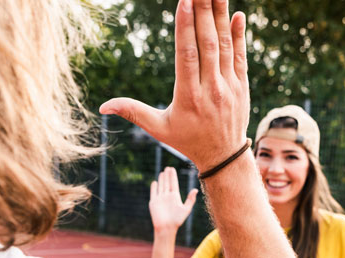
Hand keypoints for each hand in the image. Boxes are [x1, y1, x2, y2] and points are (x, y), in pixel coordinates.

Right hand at [100, 0, 248, 171]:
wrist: (223, 156)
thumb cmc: (187, 140)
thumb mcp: (158, 129)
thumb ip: (133, 112)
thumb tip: (102, 107)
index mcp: (189, 96)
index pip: (188, 55)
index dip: (187, 27)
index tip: (186, 2)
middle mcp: (211, 88)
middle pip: (208, 44)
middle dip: (203, 13)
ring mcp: (229, 86)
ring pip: (225, 46)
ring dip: (221, 17)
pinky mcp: (242, 86)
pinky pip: (241, 56)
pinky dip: (239, 35)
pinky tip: (238, 15)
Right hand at [149, 167, 197, 234]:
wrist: (166, 228)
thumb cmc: (177, 220)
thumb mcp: (186, 209)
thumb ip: (190, 199)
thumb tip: (195, 190)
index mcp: (175, 196)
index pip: (174, 183)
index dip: (173, 176)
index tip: (172, 169)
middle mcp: (167, 196)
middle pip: (167, 183)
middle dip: (167, 175)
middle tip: (168, 167)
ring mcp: (160, 199)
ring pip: (161, 186)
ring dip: (161, 179)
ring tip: (162, 172)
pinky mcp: (153, 202)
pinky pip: (153, 193)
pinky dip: (154, 187)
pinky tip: (155, 182)